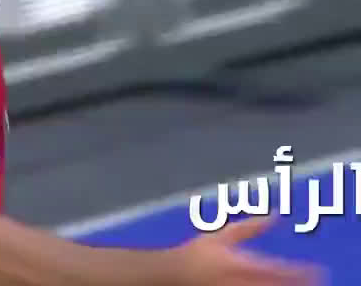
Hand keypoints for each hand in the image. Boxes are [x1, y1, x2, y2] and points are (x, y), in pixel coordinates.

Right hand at [171, 216, 322, 284]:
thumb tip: (275, 214)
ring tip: (303, 285)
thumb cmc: (200, 252)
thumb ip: (250, 228)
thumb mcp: (222, 235)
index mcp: (238, 263)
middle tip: (318, 279)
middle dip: (298, 283)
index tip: (317, 269)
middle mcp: (241, 281)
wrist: (176, 274)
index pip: (276, 269)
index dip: (299, 271)